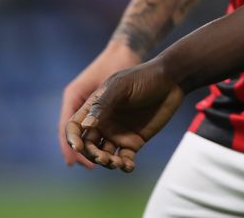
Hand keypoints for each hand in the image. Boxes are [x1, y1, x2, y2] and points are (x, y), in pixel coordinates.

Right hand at [57, 42, 140, 168]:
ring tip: (117, 163)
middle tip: (103, 158)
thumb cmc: (143, 77)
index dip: (73, 138)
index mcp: (94, 107)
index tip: (78, 147)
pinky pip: (125, 159)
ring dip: (107, 162)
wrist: (170, 80)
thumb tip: (85, 126)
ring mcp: (118, 133)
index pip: (75, 126)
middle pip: (88, 145)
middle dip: (92, 155)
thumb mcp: (121, 86)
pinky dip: (124, 166)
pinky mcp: (134, 142)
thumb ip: (103, 104)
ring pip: (105, 155)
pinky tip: (128, 166)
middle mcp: (103, 123)